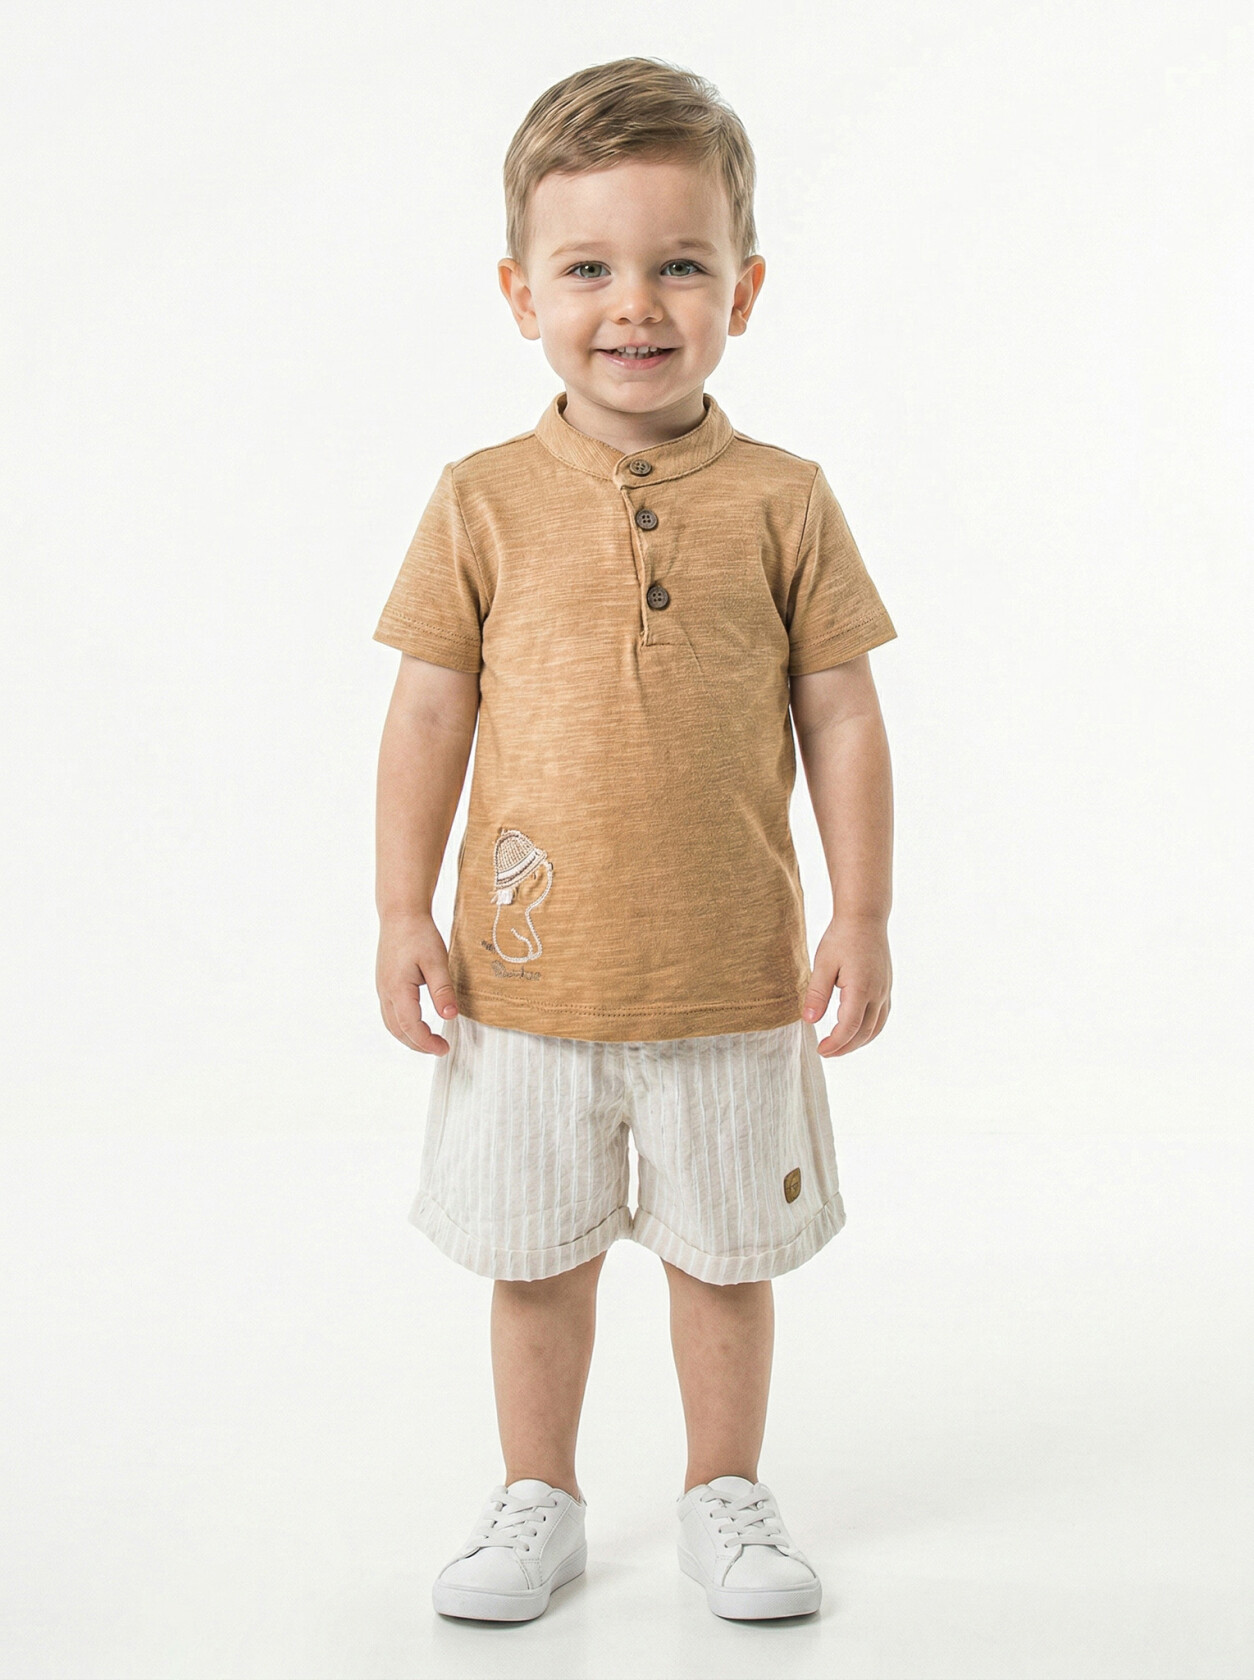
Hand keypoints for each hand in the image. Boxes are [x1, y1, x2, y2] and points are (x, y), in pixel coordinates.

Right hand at [376, 912, 459, 1054]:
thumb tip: (450, 1017)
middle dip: (418, 1045)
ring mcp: (382, 988)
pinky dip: (403, 1026)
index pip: (411, 1027)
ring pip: (391, 1024)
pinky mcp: (385, 983)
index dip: (427, 1042)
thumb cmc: (418, 934)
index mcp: (398, 989)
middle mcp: (385, 992)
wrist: (400, 914)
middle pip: (398, 1030)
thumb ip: (443, 990)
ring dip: (409, 1037)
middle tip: (440, 1048)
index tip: (444, 1048)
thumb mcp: (437, 961)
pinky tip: (417, 1024)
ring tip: (429, 1041)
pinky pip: (390, 1013)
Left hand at [802, 916, 891, 1056]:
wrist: (865, 917)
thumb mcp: (823, 964)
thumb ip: (817, 994)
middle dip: (845, 1047)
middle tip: (826, 1052)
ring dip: (859, 1041)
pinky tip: (856, 1031)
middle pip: (865, 1032)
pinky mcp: (886, 986)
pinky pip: (882, 1017)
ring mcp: (885, 990)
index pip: (849, 1027)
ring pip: (876, 1027)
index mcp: (862, 989)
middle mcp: (878, 993)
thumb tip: (809, 1021)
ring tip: (839, 1046)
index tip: (820, 1049)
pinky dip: (869, 1030)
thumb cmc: (841, 937)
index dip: (835, 1043)